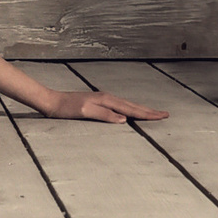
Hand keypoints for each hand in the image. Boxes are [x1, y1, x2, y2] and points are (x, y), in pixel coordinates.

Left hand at [42, 89, 167, 123]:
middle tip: (165, 114)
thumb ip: (104, 115)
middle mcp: (107, 98)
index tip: (162, 116)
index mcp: (107, 100)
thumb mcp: (85, 112)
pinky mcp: (99, 103)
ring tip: (153, 113)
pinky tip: (131, 112)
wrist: (53, 101)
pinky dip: (131, 109)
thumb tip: (124, 119)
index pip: (132, 109)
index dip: (148, 114)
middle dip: (149, 110)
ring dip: (142, 109)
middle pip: (133, 105)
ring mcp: (104, 99)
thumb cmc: (67, 108)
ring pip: (128, 105)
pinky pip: (121, 106)